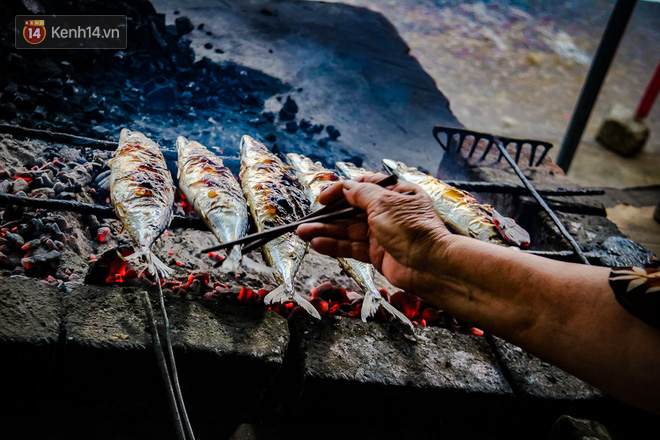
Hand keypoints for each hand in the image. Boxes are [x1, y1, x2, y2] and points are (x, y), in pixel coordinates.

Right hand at [297, 173, 452, 292]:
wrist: (431, 266)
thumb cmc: (413, 229)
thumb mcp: (384, 203)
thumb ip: (361, 194)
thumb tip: (346, 187)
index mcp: (395, 193)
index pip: (362, 187)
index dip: (341, 191)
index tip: (322, 198)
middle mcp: (388, 212)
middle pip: (352, 210)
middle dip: (328, 215)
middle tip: (306, 220)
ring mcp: (382, 233)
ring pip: (348, 230)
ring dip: (326, 231)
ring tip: (302, 233)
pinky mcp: (377, 253)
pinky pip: (351, 247)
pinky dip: (334, 245)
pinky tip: (317, 244)